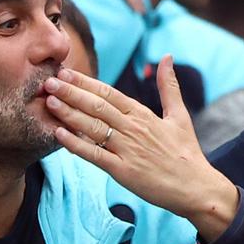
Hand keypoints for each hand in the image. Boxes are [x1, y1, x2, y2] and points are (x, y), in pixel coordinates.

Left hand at [43, 57, 239, 241]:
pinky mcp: (123, 171)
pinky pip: (95, 155)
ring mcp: (127, 150)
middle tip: (48, 82)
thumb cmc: (186, 152)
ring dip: (69, 113)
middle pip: (97, 106)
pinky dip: (76, 144)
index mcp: (143, 114)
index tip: (65, 72)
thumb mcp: (179, 115)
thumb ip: (169, 87)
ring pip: (93, 127)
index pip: (109, 93)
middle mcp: (133, 128)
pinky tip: (59, 134)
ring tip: (49, 102)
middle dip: (70, 93)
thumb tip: (168, 56)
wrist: (196, 187)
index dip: (85, 82)